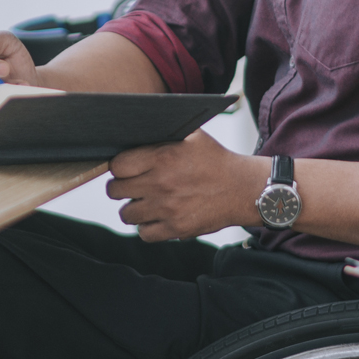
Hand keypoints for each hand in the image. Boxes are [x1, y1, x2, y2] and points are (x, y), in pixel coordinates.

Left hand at [106, 131, 261, 241]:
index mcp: (162, 157)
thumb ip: (164, 131)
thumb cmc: (215, 159)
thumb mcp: (192, 135)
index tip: (126, 168)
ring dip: (133, 208)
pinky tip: (156, 217)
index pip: (117, 165)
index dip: (119, 166)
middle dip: (121, 187)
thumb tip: (137, 125)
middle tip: (132, 185)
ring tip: (144, 201)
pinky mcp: (176, 228)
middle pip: (115, 190)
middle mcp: (161, 184)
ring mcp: (167, 209)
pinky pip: (144, 233)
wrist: (242, 188)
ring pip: (126, 214)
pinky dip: (147, 227)